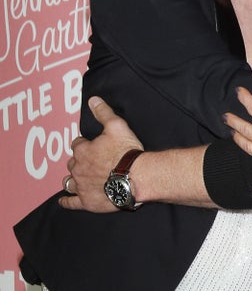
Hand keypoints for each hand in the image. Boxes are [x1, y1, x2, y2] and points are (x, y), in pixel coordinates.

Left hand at [59, 96, 143, 211]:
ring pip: (69, 181)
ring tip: (78, 177)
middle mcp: (78, 169)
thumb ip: (103, 113)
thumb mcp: (117, 126)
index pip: (77, 144)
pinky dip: (66, 201)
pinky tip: (64, 200)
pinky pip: (71, 202)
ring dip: (72, 178)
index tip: (92, 144)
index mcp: (83, 151)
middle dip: (79, 161)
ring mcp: (81, 186)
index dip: (85, 143)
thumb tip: (93, 100)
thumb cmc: (126, 152)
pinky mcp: (86, 201)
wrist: (136, 177)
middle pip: (73, 163)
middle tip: (90, 160)